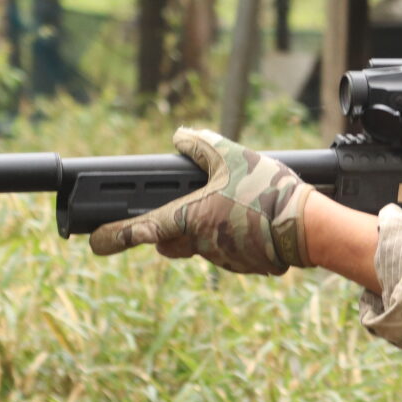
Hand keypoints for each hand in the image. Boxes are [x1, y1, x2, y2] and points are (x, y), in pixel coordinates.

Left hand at [89, 128, 313, 274]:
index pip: (141, 230)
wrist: (306, 227)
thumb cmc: (267, 191)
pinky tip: (253, 221)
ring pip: (199, 246)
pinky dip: (232, 238)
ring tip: (235, 206)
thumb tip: (181, 136)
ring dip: (207, 229)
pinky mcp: (244, 266)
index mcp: (189, 218)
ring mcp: (222, 259)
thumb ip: (201, 145)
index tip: (95, 242)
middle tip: (189, 207)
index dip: (114, 236)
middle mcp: (200, 244)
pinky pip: (227, 252)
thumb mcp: (232, 156)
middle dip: (170, 228)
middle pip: (169, 241)